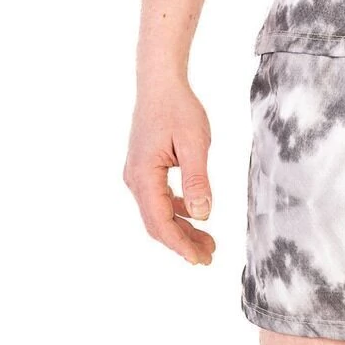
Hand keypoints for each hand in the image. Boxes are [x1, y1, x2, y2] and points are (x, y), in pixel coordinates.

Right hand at [123, 78, 215, 265]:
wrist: (160, 84)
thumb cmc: (178, 108)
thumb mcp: (195, 143)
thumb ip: (197, 179)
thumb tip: (202, 215)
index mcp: (144, 176)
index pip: (161, 222)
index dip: (181, 244)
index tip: (201, 259)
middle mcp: (135, 180)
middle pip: (157, 222)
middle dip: (183, 242)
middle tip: (209, 256)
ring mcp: (137, 175)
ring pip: (158, 212)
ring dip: (181, 228)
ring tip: (207, 241)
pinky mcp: (145, 168)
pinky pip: (159, 198)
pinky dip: (177, 210)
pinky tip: (195, 214)